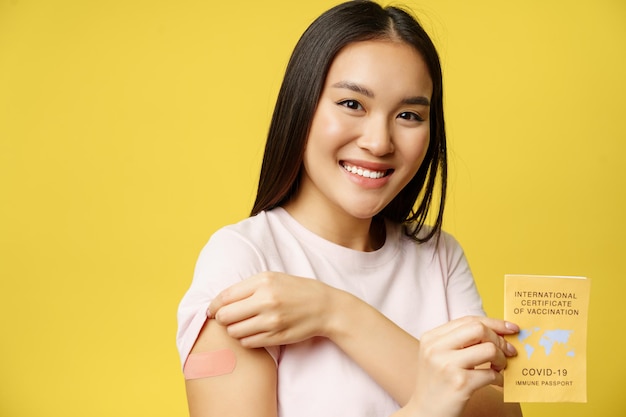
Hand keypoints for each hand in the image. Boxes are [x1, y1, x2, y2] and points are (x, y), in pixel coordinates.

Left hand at [208, 272, 336, 346]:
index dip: (214, 305)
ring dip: (234, 330)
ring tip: (244, 324)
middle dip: (222, 318)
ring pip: (234, 332)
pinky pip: (247, 342)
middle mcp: (266, 301)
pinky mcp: (276, 337)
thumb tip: (219, 301)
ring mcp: (271, 321)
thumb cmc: (296, 290)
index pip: (225, 297)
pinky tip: (254, 332)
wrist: (324, 307)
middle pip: (225, 316)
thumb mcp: (273, 278)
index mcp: (263, 282)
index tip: (212, 309)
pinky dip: (246, 339)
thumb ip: (247, 287)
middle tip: (227, 318)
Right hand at [406, 316, 518, 416]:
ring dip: (501, 359)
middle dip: (499, 339)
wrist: (426, 412)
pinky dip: (500, 378)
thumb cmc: (438, 383)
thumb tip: (498, 331)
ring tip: (499, 368)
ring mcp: (447, 365)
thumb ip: (461, 341)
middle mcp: (436, 348)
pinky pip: (491, 373)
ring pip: (488, 349)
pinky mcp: (459, 384)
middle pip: (478, 329)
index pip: (468, 320)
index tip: (511, 328)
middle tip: (509, 351)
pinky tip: (497, 382)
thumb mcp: (440, 356)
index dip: (493, 322)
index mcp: (431, 338)